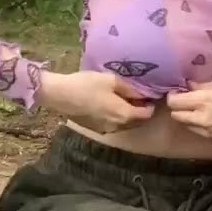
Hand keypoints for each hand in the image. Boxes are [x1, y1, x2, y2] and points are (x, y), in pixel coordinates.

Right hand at [37, 70, 155, 133]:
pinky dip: (117, 118)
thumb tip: (143, 94)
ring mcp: (106, 130)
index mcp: (124, 114)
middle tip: (139, 97)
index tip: (149, 95)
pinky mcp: (96, 129)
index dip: (151, 105)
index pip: (147, 114)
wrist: (60, 95)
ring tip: (124, 100)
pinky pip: (113, 125)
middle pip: (137, 122)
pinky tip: (110, 106)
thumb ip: (130, 89)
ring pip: (125, 125)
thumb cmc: (87, 84)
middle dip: (141, 111)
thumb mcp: (111, 80)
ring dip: (129, 116)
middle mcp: (118, 126)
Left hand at [165, 78, 211, 143]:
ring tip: (201, 109)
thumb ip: (203, 85)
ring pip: (187, 125)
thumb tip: (189, 86)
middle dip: (178, 108)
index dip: (174, 95)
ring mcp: (207, 133)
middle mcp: (201, 119)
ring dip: (189, 117)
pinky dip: (201, 126)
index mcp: (203, 101)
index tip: (179, 91)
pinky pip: (200, 133)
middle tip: (187, 100)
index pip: (174, 102)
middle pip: (176, 115)